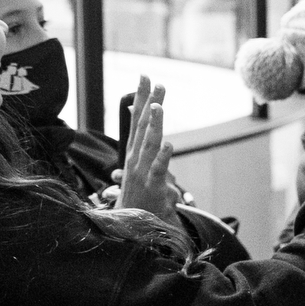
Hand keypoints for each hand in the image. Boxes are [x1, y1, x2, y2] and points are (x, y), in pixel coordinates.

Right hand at [116, 76, 180, 226]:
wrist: (135, 229)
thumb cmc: (141, 197)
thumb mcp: (142, 167)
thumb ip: (143, 143)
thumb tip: (140, 120)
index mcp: (134, 153)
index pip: (138, 120)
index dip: (141, 98)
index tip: (145, 76)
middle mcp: (136, 160)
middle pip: (142, 126)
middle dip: (147, 102)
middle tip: (152, 80)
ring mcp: (142, 173)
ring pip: (149, 144)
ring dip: (154, 124)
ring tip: (158, 105)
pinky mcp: (152, 187)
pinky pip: (158, 170)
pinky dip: (163, 157)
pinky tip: (169, 143)